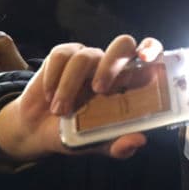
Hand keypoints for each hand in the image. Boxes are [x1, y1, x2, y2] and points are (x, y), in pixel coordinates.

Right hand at [0, 36, 163, 163]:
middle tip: (99, 90)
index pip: (150, 54)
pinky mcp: (62, 56)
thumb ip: (119, 145)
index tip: (146, 59)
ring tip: (60, 111)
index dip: (152, 50)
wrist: (37, 131)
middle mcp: (111, 65)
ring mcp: (88, 58)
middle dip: (112, 64)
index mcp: (128, 82)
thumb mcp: (98, 144)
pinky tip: (49, 95)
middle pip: (123, 44)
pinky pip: (61, 56)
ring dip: (70, 86)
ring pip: (85, 56)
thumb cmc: (76, 132)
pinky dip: (53, 77)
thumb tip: (139, 140)